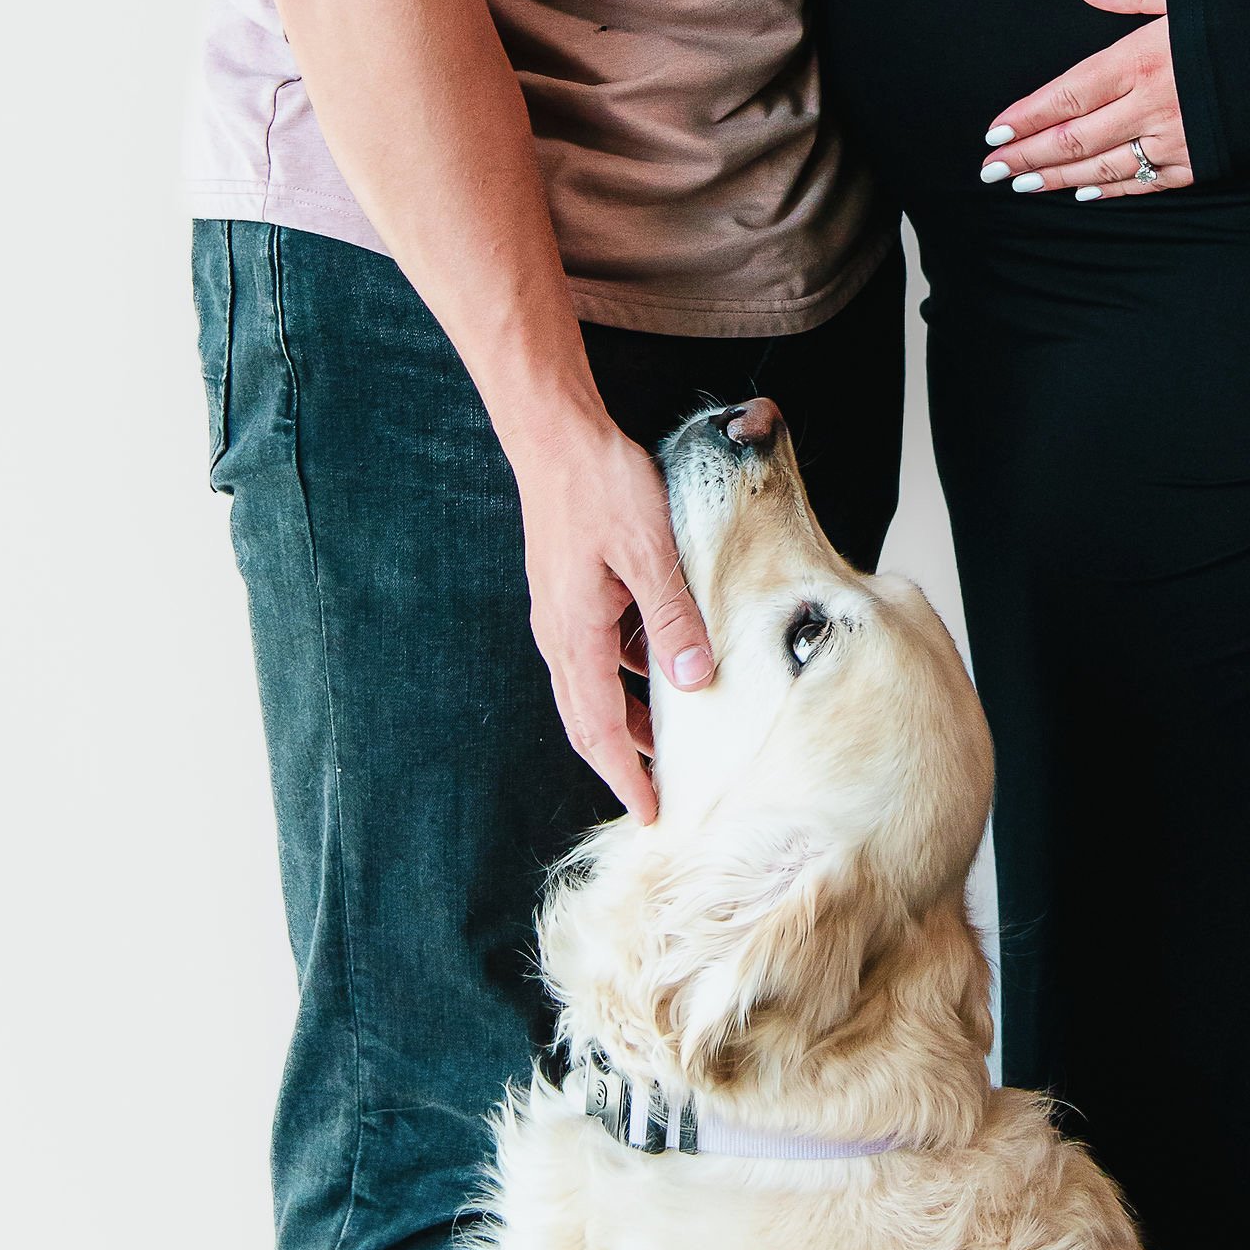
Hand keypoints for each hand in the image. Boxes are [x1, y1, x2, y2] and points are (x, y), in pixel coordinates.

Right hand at [512, 405, 714, 819]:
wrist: (554, 434)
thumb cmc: (600, 485)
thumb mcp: (650, 552)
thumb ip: (672, 618)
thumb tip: (695, 682)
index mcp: (576, 635)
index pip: (601, 729)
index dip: (626, 777)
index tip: (650, 815)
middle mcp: (559, 634)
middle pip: (588, 720)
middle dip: (622, 763)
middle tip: (659, 795)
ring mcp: (560, 613)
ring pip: (593, 687)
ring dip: (627, 718)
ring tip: (671, 738)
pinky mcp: (568, 591)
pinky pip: (597, 652)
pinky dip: (626, 675)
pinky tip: (662, 664)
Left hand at [979, 0, 1193, 197]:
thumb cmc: (1248, 17)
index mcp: (1142, 61)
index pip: (1068, 95)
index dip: (1027, 117)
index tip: (994, 133)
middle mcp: (1153, 106)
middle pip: (1075, 137)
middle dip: (1028, 155)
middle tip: (991, 170)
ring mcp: (1178, 140)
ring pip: (1104, 166)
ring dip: (1059, 177)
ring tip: (1022, 184)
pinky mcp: (1202, 163)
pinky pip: (1146, 183)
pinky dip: (1111, 189)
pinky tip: (1084, 192)